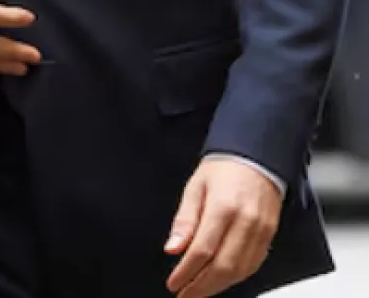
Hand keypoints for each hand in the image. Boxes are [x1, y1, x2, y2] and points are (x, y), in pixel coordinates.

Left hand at [165, 158, 282, 296]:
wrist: (256, 158)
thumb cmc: (223, 169)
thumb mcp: (194, 188)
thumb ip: (184, 221)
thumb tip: (173, 249)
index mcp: (223, 208)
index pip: (202, 251)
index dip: (186, 272)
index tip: (174, 283)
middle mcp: (246, 223)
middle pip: (223, 267)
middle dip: (201, 286)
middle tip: (185, 294)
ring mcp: (261, 231)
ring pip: (240, 271)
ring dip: (218, 286)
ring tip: (199, 290)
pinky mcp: (270, 236)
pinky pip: (253, 265)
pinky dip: (236, 277)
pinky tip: (221, 280)